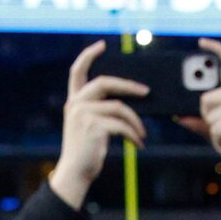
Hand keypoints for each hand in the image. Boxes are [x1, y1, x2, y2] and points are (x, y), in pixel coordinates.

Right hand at [50, 41, 150, 207]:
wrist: (75, 174)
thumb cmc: (87, 152)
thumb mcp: (90, 127)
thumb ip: (101, 111)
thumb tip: (131, 101)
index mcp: (74, 102)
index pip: (77, 71)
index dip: (89, 55)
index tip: (101, 45)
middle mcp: (76, 104)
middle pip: (105, 82)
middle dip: (128, 85)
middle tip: (146, 91)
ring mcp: (83, 114)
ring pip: (119, 107)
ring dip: (136, 122)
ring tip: (142, 134)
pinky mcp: (93, 126)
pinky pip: (122, 125)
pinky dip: (134, 135)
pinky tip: (139, 144)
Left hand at [176, 40, 220, 180]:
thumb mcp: (216, 132)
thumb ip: (200, 123)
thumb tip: (179, 116)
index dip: (215, 51)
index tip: (201, 42)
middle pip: (205, 99)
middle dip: (207, 117)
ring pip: (209, 116)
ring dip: (214, 134)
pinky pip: (216, 128)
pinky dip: (220, 142)